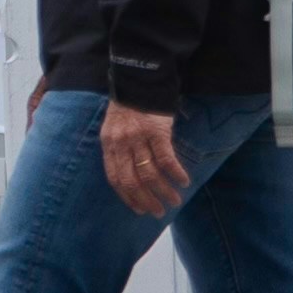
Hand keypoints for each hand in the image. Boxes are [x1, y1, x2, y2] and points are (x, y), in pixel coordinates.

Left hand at [99, 103, 190, 220]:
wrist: (138, 80)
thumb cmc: (128, 107)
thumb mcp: (114, 129)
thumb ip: (120, 150)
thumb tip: (131, 177)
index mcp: (109, 144)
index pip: (115, 178)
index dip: (127, 197)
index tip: (139, 210)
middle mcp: (121, 143)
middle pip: (132, 181)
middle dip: (146, 201)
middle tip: (159, 212)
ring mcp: (138, 138)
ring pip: (150, 175)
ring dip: (164, 192)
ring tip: (175, 201)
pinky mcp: (156, 132)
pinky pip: (166, 160)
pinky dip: (176, 174)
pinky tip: (184, 181)